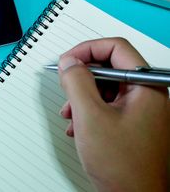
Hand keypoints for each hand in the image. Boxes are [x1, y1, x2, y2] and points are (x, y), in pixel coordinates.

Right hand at [58, 37, 167, 191]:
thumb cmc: (123, 166)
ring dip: (82, 97)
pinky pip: (108, 104)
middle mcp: (148, 94)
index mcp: (146, 86)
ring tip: (71, 115)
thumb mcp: (90, 116)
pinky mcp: (134, 123)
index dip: (87, 50)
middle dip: (82, 78)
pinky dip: (90, 111)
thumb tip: (69, 61)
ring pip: (106, 87)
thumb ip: (76, 82)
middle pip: (110, 67)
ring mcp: (142, 110)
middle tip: (66, 87)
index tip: (68, 61)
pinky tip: (80, 127)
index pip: (116, 48)